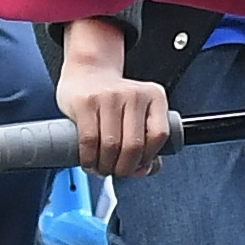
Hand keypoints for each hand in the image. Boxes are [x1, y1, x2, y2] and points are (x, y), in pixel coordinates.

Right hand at [57, 14, 168, 174]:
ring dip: (105, 167)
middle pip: (134, 145)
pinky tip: (89, 162)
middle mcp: (134, 93)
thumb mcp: (139, 112)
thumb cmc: (115, 100)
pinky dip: (89, 159)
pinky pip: (89, 140)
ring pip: (111, 146)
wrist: (87, 72)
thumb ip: (147, 140)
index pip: (158, 135)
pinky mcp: (86, 102)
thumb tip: (146, 170)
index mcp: (155, 96)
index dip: (148, 158)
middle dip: (124, 168)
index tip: (137, 166)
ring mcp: (109, 96)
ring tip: (102, 168)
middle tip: (117, 172)